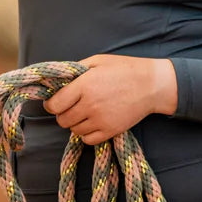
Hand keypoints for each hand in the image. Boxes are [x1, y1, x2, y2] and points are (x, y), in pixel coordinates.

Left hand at [42, 55, 177, 144]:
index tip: (53, 101)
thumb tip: (59, 79)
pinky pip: (88, 140)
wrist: (150, 85)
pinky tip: (91, 122)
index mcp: (84, 85)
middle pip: (63, 120)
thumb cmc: (123, 69)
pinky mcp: (110, 131)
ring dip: (75, 122)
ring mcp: (101, 120)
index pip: (55, 104)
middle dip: (62, 113)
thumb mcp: (97, 61)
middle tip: (69, 106)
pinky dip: (86, 133)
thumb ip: (76, 70)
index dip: (51, 104)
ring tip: (83, 112)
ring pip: (74, 130)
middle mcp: (90, 105)